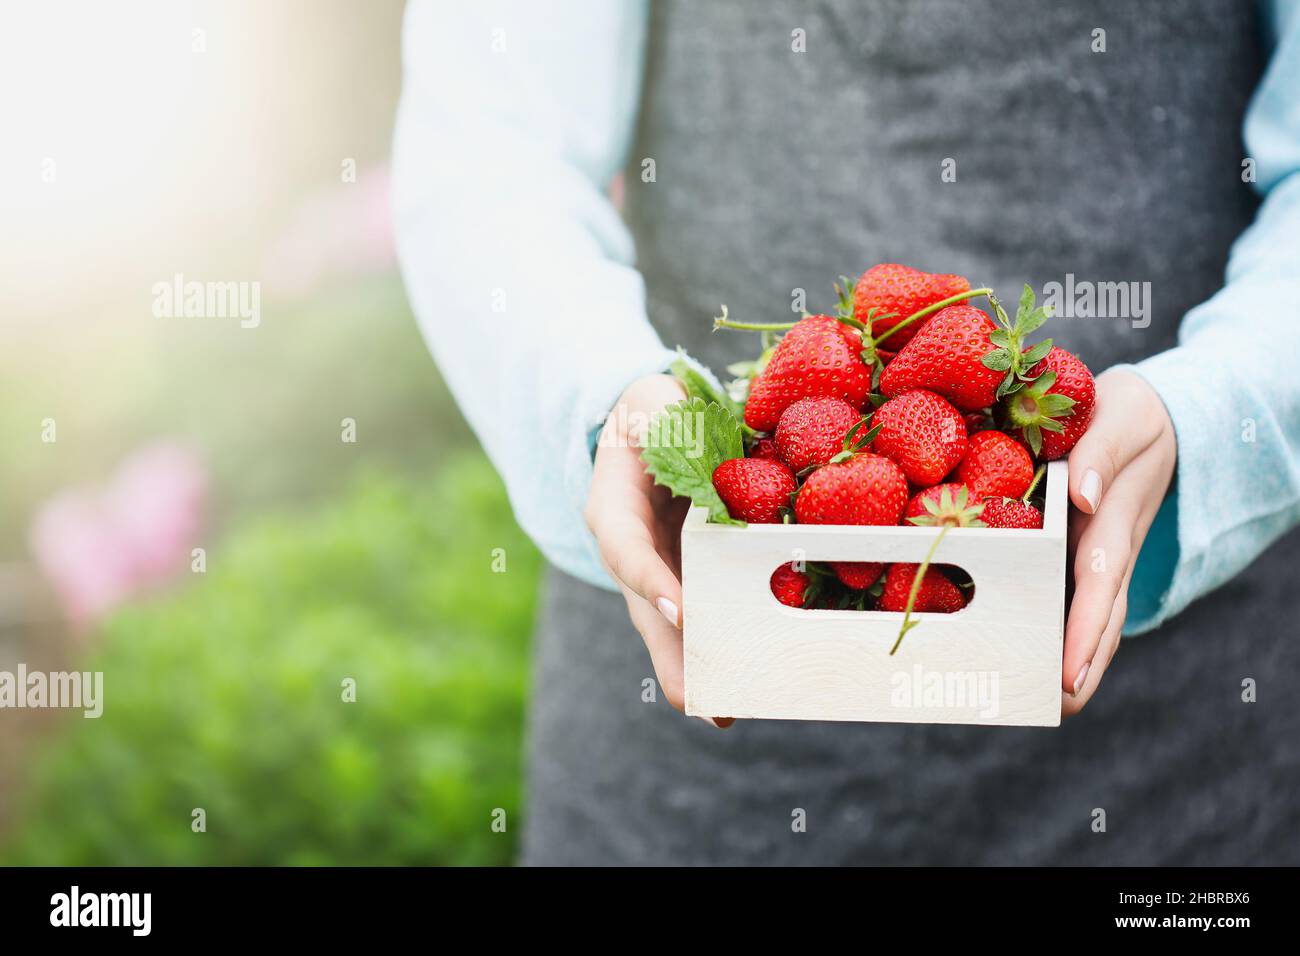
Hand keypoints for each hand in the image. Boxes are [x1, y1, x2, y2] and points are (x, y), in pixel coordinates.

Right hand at [584, 374, 732, 726]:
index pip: (627, 549)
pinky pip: (699, 614)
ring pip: (671, 627)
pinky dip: (718, 646)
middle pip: (647, 611)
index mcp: (613, 508)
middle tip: (698, 702)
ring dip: (697, 669)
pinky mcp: (684, 574)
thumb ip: (670, 425)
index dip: (652, 581)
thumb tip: (706, 450)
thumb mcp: (656, 407)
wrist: (644, 424)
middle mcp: (630, 550)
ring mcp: (656, 568)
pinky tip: (747, 681)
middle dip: (673, 658)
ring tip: (727, 711)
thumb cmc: (652, 412)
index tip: (681, 611)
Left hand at [1062, 368, 1176, 716]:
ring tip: (1046, 703)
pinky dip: (1056, 625)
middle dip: (1084, 662)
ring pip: (1088, 613)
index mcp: (1114, 519)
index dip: (1084, 629)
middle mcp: (1107, 546)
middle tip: (1057, 706)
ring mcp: (1097, 552)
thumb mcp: (1122, 415)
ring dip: (1073, 656)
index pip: (1099, 582)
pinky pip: (1070, 593)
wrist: (1143, 410)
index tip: (1070, 672)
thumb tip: (1081, 495)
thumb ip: (1100, 452)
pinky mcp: (1082, 548)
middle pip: (1099, 615)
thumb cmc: (1129, 412)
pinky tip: (1026, 652)